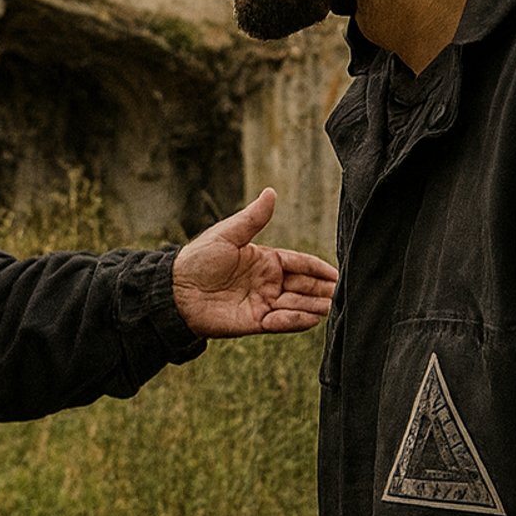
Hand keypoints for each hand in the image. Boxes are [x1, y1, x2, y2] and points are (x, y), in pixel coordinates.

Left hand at [171, 188, 336, 337]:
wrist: (177, 290)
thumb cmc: (199, 259)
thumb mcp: (227, 235)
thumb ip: (253, 218)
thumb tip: (271, 192)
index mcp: (267, 260)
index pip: (302, 263)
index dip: (320, 269)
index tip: (338, 274)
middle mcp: (270, 282)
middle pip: (307, 286)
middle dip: (323, 290)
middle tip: (338, 293)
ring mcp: (266, 302)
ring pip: (301, 306)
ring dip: (312, 306)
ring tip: (320, 305)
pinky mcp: (258, 322)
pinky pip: (285, 323)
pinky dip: (293, 320)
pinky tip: (291, 316)